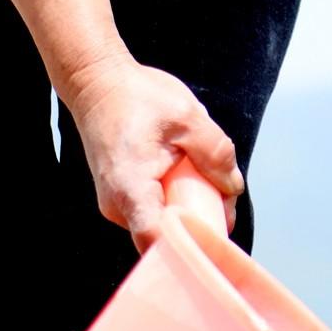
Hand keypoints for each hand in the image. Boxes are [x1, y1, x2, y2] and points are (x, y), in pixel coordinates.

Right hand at [62, 55, 241, 251]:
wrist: (98, 84)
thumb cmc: (136, 96)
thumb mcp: (187, 117)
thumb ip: (216, 154)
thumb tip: (232, 188)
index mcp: (130, 189)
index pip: (159, 241)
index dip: (191, 246)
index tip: (218, 236)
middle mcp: (118, 206)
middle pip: (167, 236)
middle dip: (201, 221)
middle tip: (223, 194)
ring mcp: (118, 205)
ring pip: (163, 222)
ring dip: (189, 206)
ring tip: (202, 174)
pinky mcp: (123, 198)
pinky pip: (156, 209)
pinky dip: (177, 198)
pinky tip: (186, 173)